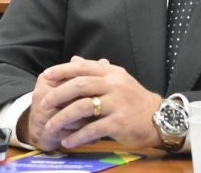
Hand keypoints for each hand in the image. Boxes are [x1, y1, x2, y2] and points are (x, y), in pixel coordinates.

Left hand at [33, 57, 161, 149]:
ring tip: (50, 127)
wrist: (157, 117)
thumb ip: (95, 71)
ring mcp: (117, 103)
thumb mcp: (117, 80)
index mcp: (112, 73)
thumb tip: (73, 59)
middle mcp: (114, 85)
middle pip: (80, 85)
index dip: (62, 70)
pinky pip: (92, 129)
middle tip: (43, 104)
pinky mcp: (119, 122)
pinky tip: (67, 141)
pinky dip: (77, 136)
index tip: (46, 76)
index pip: (83, 67)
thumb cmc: (133, 99)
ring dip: (63, 118)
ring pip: (83, 107)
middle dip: (58, 94)